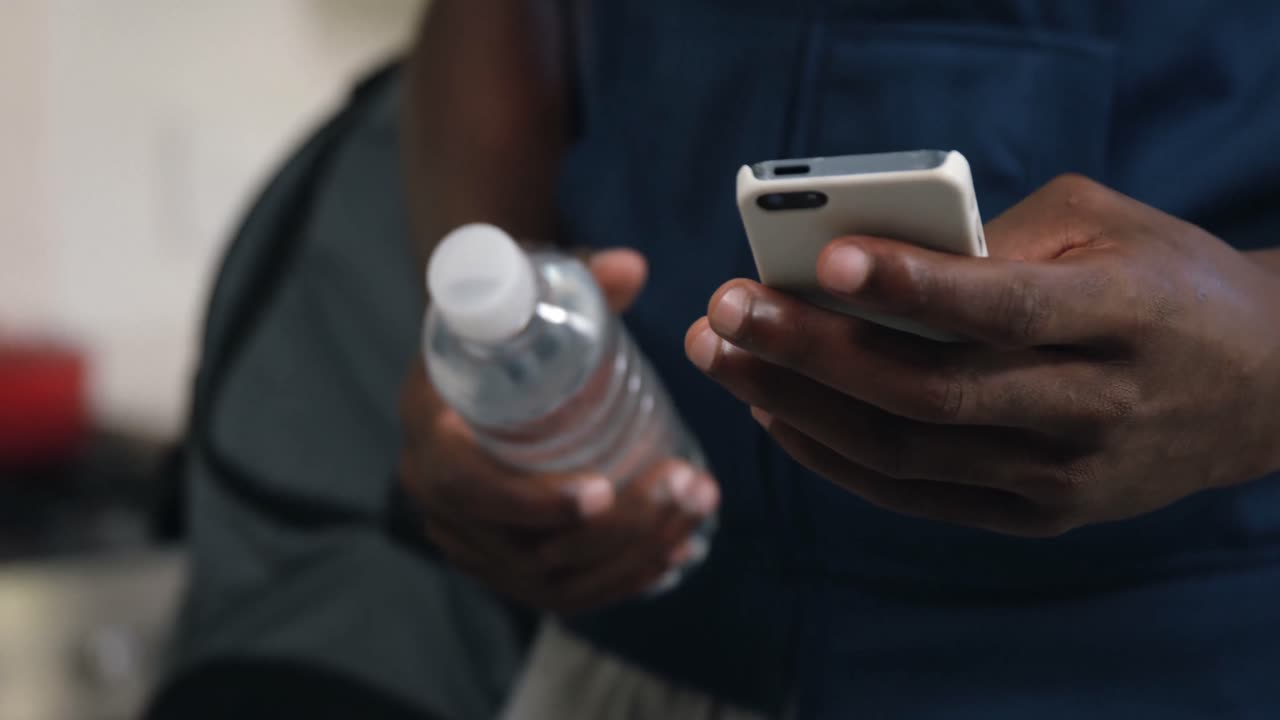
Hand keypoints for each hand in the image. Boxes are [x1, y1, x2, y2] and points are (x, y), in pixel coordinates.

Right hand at [401, 248, 718, 612]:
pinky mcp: (508, 563)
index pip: (466, 487)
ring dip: (634, 554)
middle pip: (527, 550)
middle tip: (684, 486)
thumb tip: (631, 268)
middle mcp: (443, 504)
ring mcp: (477, 543)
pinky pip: (565, 592)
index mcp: (432, 436)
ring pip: (554, 581)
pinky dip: (623, 579)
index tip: (601, 491)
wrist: (483, 365)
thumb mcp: (530, 295)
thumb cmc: (506, 328)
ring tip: (696, 505)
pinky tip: (676, 548)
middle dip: (618, 530)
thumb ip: (579, 278)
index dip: (531, 501)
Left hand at [687, 174, 1279, 536]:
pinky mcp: (1038, 515)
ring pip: (909, 452)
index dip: (910, 287)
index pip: (1002, 309)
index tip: (820, 258)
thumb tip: (862, 259)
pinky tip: (776, 413)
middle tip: (723, 310)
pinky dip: (836, 457)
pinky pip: (916, 495)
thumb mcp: (1104, 224)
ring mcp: (1064, 477)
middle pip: (930, 392)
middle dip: (812, 352)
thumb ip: (994, 239)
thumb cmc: (1164, 280)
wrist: (1261, 385)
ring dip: (800, 405)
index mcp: (1124, 315)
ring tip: (726, 357)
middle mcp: (1095, 407)